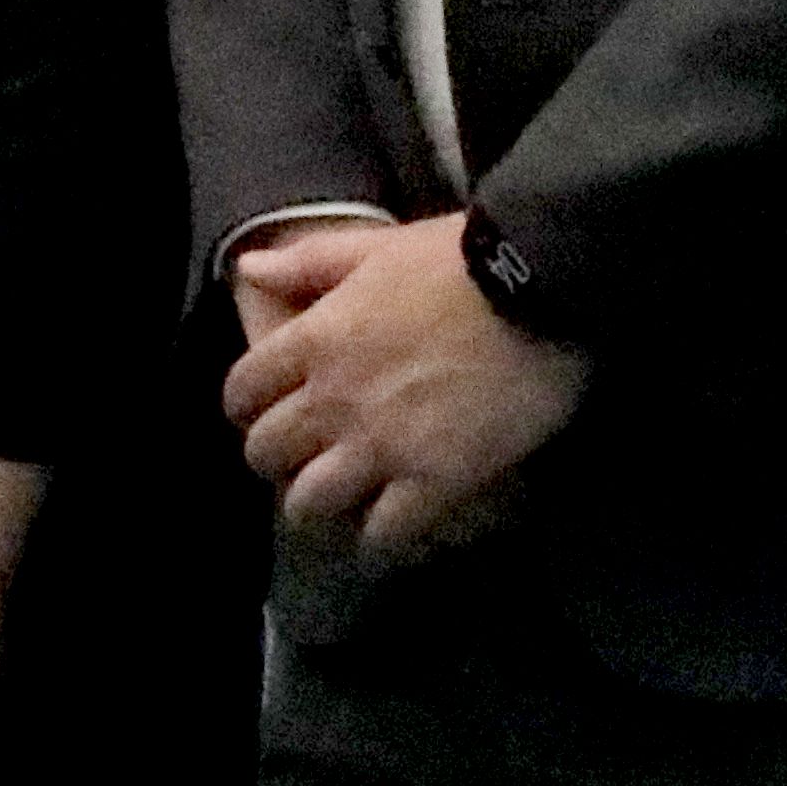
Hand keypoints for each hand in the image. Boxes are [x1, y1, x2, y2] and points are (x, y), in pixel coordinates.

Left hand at [226, 211, 586, 568]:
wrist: (544, 286)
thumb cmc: (462, 259)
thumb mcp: (377, 247)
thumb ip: (310, 263)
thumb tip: (249, 269)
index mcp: (316, 339)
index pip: (242, 392)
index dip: (249, 406)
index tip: (267, 411)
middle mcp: (334, 400)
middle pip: (265, 454)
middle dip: (277, 460)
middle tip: (304, 459)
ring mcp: (381, 445)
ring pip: (309, 504)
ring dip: (319, 504)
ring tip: (343, 501)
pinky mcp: (433, 481)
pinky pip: (382, 534)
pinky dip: (381, 538)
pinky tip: (393, 528)